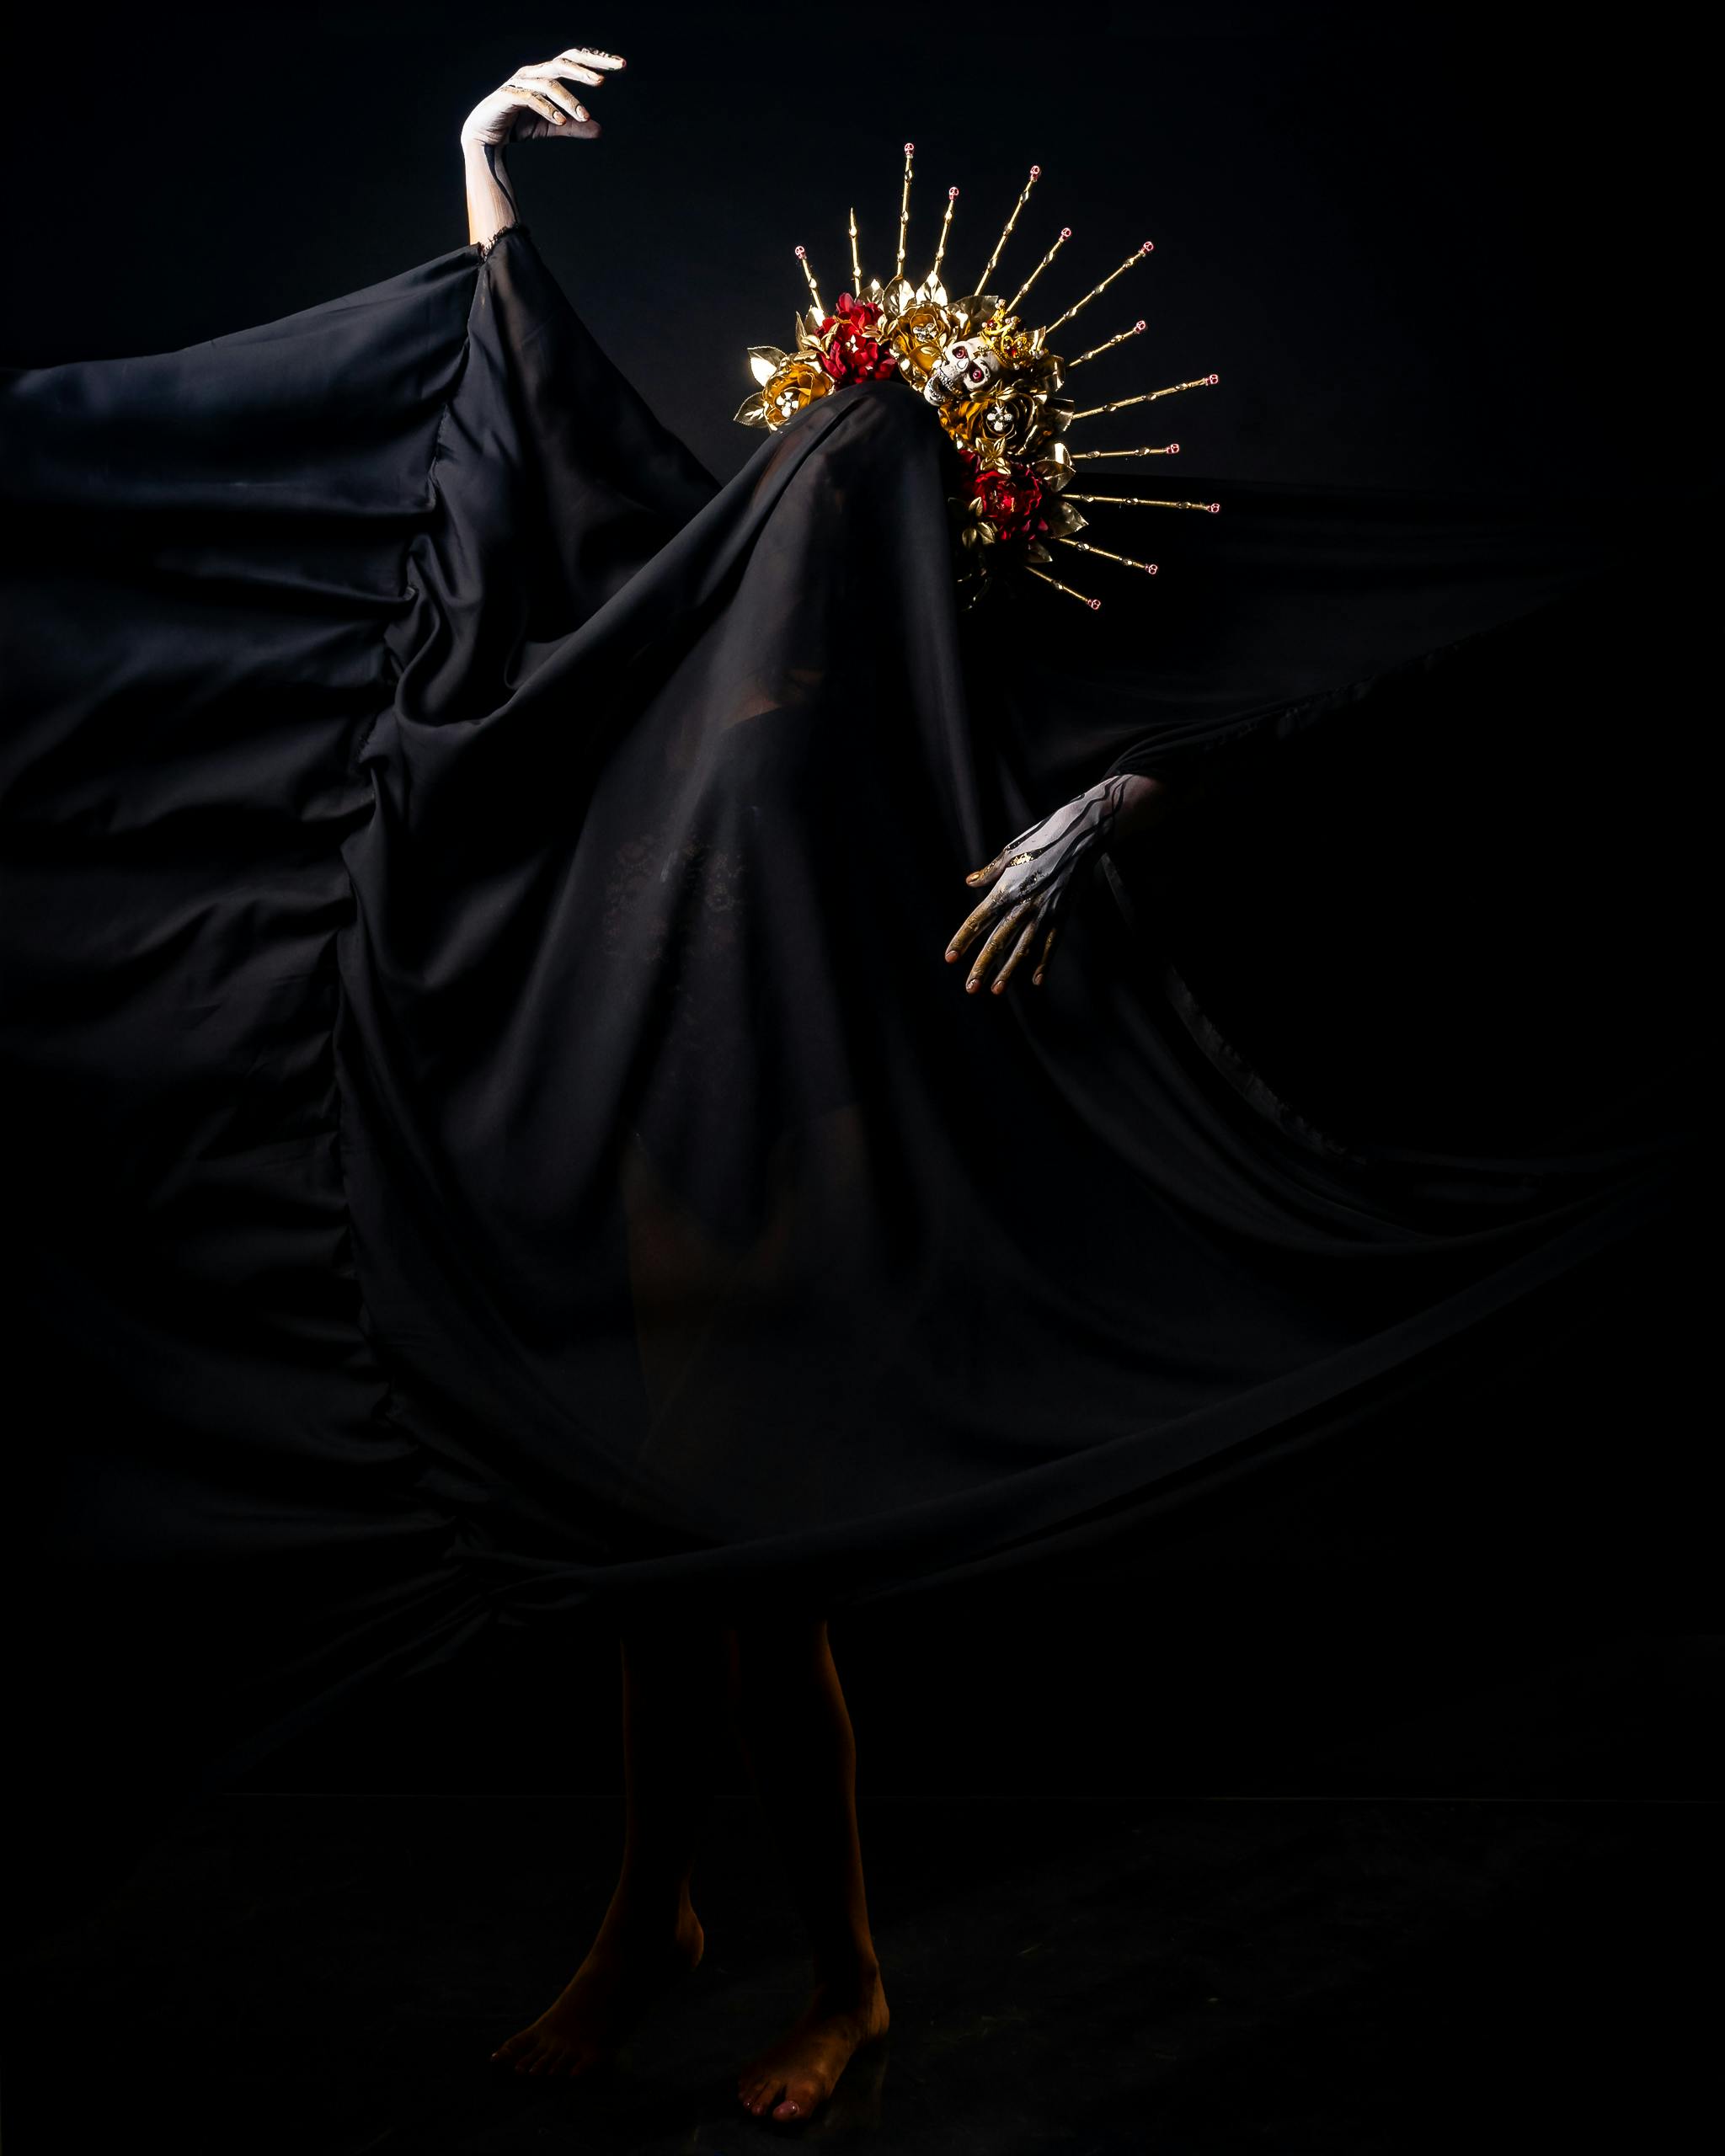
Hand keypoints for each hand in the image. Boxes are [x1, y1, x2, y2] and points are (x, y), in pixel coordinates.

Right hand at [460, 46, 622, 147]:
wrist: (485, 136)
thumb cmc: (518, 124)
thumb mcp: (553, 125)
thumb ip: (574, 126)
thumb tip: (599, 129)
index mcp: (546, 74)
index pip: (574, 60)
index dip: (596, 60)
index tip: (621, 65)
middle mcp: (533, 73)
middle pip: (563, 63)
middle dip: (584, 69)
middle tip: (603, 81)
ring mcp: (519, 84)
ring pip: (548, 84)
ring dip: (568, 100)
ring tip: (584, 116)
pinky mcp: (507, 97)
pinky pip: (530, 99)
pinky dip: (546, 109)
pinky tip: (561, 121)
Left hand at [944, 773, 1170, 994]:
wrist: (1079, 835)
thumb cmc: (1041, 839)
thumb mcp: (1010, 851)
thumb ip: (990, 872)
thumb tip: (970, 882)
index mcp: (1005, 889)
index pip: (978, 920)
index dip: (963, 940)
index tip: (950, 958)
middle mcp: (1022, 904)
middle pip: (997, 941)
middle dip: (982, 966)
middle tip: (970, 988)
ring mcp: (1044, 912)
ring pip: (1022, 948)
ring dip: (1008, 971)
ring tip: (995, 991)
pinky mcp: (1062, 914)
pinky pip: (1051, 944)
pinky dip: (1043, 962)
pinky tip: (1036, 981)